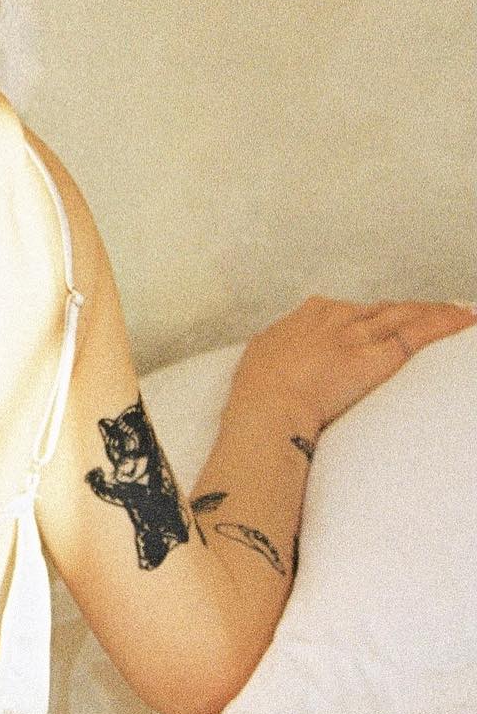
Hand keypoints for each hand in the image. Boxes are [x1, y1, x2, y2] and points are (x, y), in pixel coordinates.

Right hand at [230, 295, 476, 440]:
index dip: (373, 315)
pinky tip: (465, 320)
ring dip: (436, 314)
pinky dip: (445, 325)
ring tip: (461, 313)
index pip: (351, 310)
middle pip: (383, 310)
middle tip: (436, 310)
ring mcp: (358, 336)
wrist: (267, 404)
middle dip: (411, 311)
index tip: (386, 317)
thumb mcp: (263, 354)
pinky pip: (419, 335)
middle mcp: (336, 318)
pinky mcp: (378, 357)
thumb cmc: (257, 388)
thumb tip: (279, 352)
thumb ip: (281, 346)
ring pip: (406, 317)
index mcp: (308, 316)